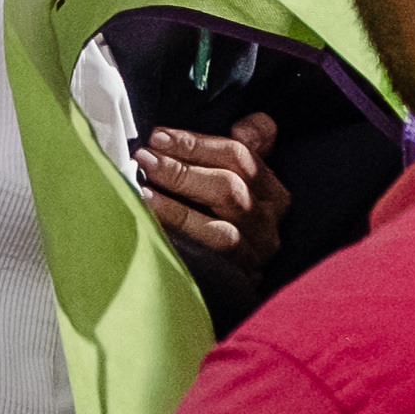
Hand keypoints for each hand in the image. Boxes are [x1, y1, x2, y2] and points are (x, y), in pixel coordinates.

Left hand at [134, 113, 290, 273]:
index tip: (158, 137)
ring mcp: (254, 253)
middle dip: (181, 169)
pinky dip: (178, 231)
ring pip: (222, 223)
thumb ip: (243, 149)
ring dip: (178, 201)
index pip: (239, 155)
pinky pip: (208, 252)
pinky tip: (149, 218)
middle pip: (229, 186)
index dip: (196, 143)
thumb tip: (243, 127)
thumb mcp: (234, 179)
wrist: (220, 287)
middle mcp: (268, 221)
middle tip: (144, 158)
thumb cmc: (217, 217)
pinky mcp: (237, 277)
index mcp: (271, 191)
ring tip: (143, 186)